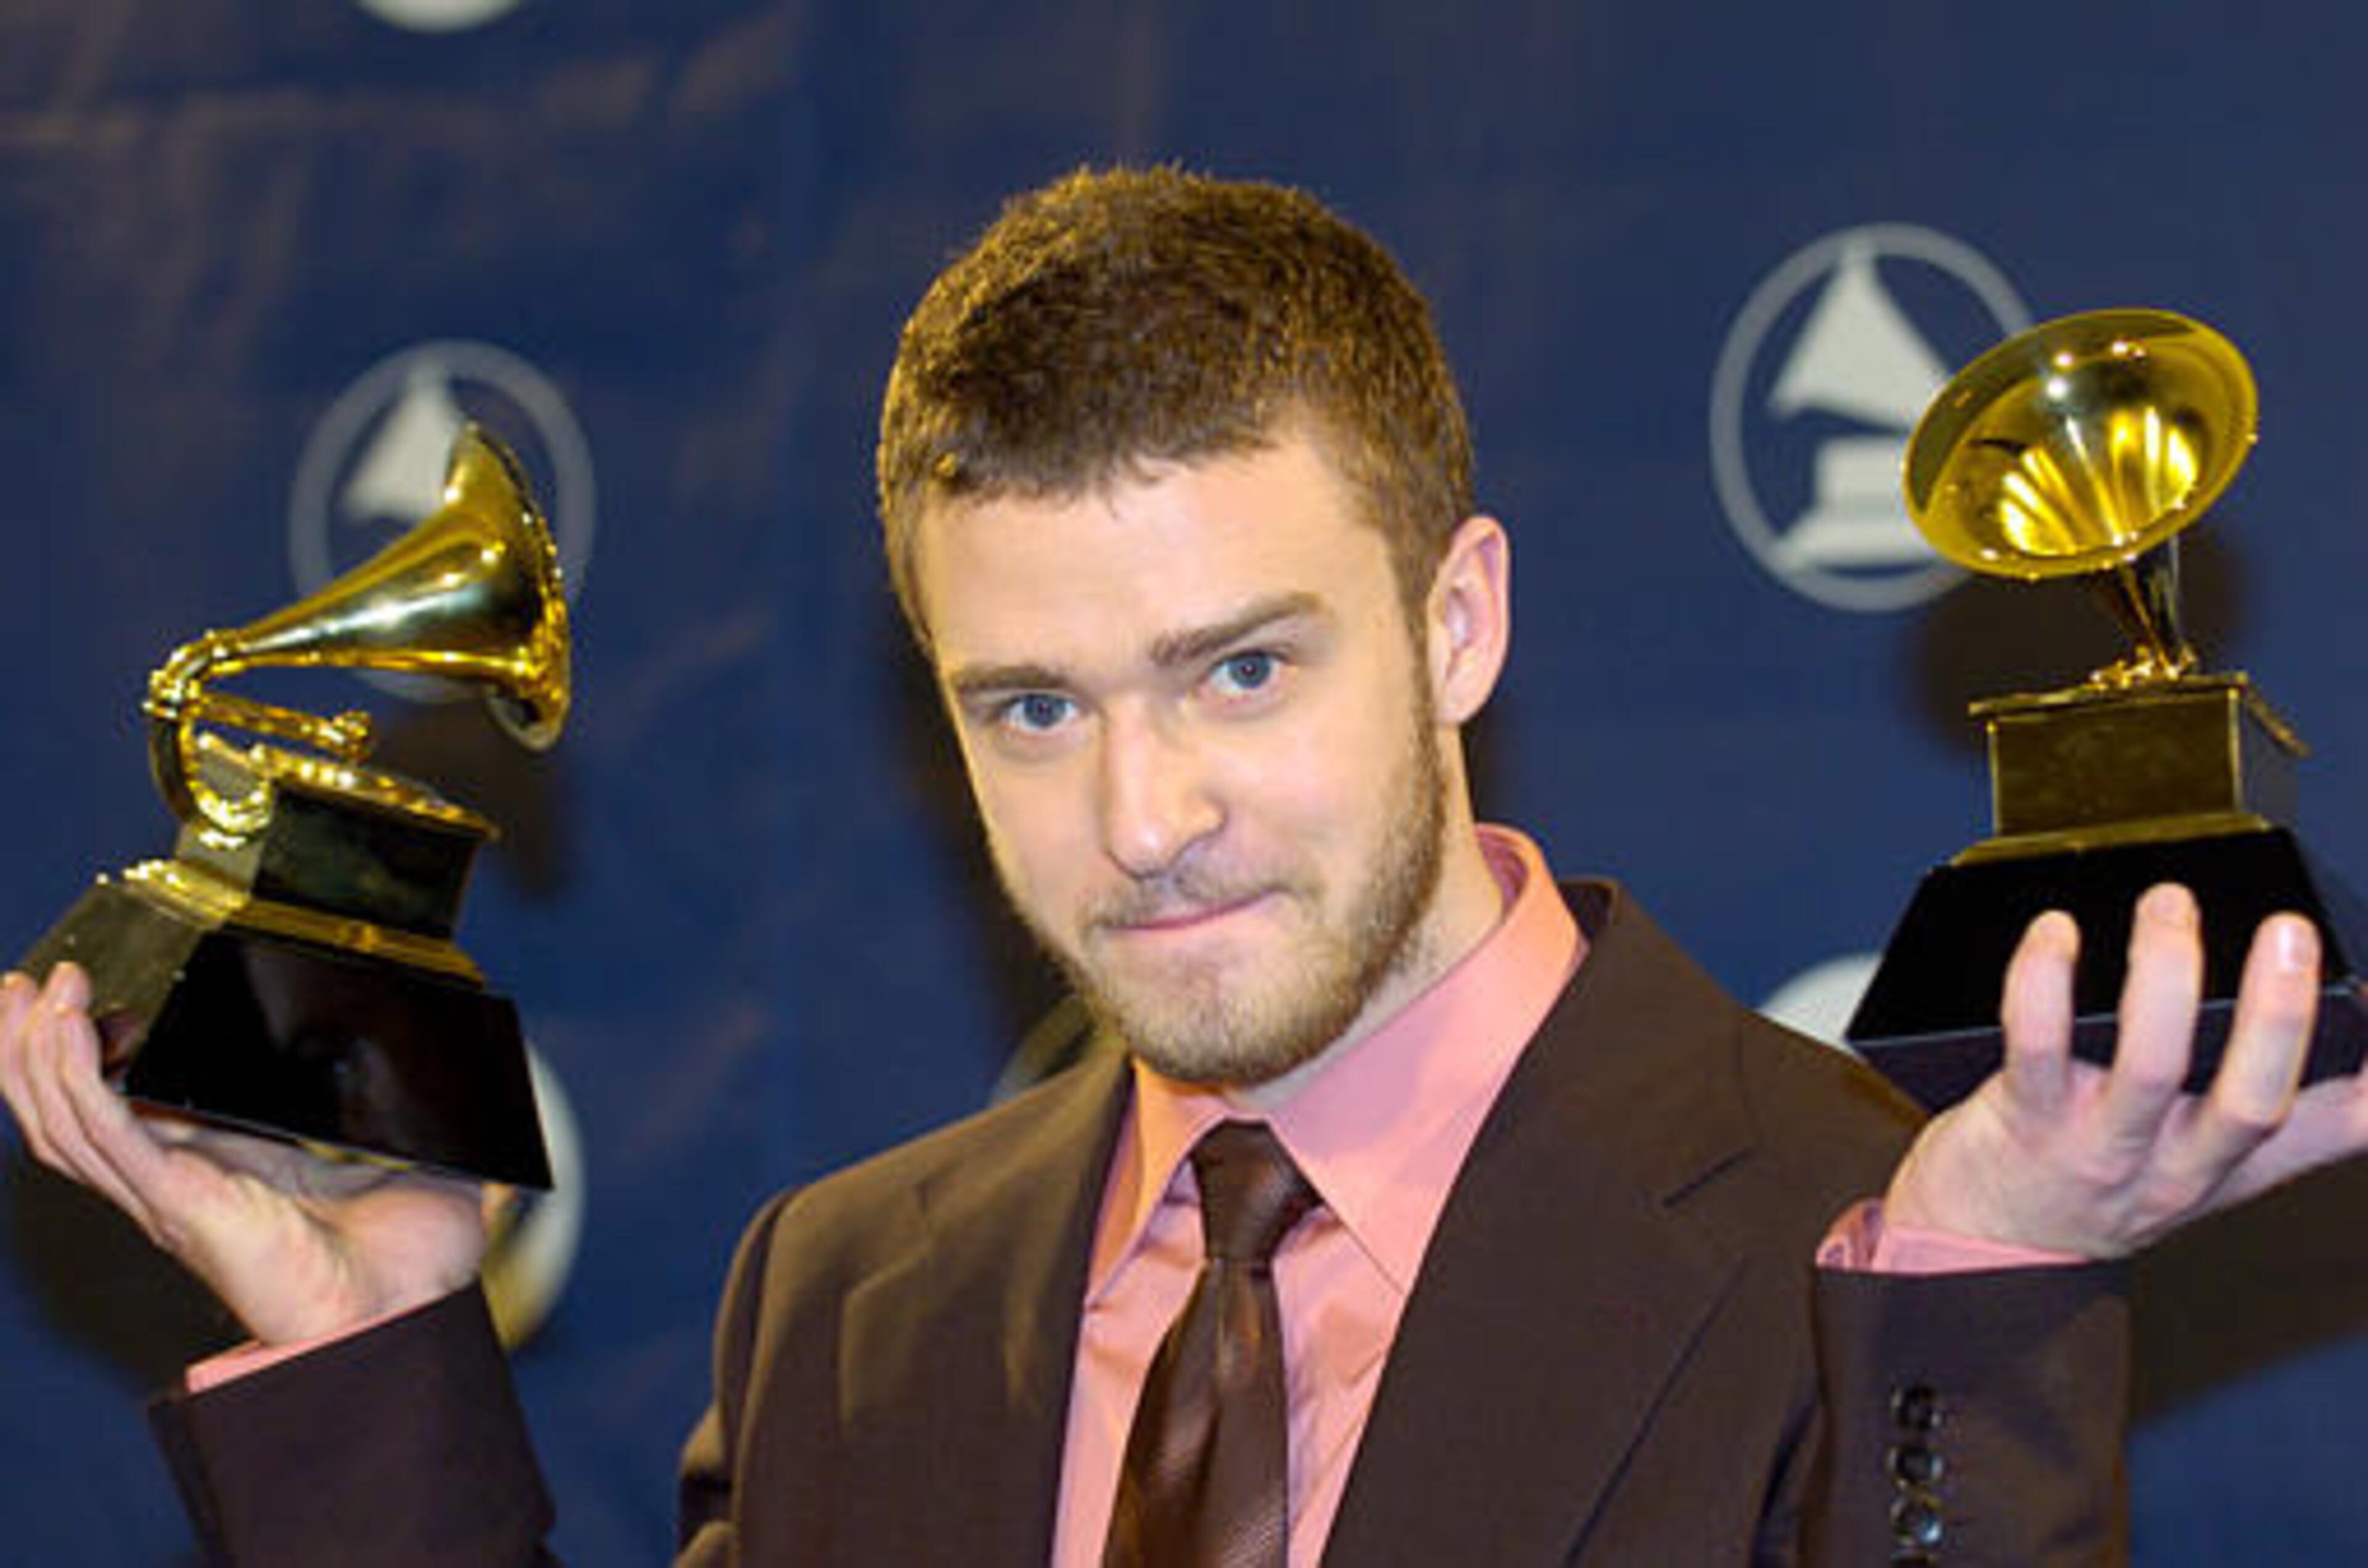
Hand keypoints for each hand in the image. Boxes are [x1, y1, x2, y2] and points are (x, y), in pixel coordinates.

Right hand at [0, 962, 487, 1343]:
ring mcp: (171, 1195)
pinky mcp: (179, 1203)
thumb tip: (449, 1048)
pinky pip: (106, 1135)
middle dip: (31, 1049)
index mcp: (222, 1167)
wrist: (409, 1315)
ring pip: (70, 1122)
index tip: (75, 999)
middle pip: (73, 1113)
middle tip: (17, 985)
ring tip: (24, 993)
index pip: (130, 1107)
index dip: (94, 1059)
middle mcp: (181, 1182)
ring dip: (37, 1055)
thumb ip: (408, 1099)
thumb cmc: (411, 1255)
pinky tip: (64, 1031)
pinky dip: (76, 1079)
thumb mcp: (402, 1149)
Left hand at [1884, 882, 2367, 1258]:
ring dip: (2163, 978)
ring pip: (2151, 1068)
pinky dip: (2042, 984)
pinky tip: (2055, 934)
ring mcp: (2100, 1149)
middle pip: (2253, 1102)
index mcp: (2232, 1160)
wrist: (1983, 1244)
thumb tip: (2315, 996)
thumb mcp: (2195, 1154)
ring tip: (2168, 905)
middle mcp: (2179, 1163)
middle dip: (2279, 1014)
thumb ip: (2249, 1092)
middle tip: (2290, 928)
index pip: (2336, 1129)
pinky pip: (2034, 1048)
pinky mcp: (2022, 1124)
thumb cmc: (2092, 1179)